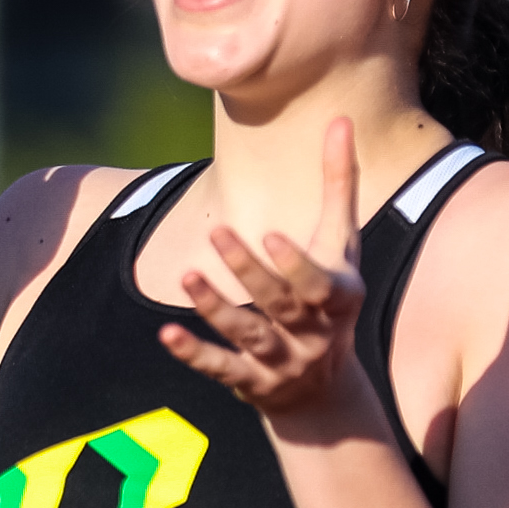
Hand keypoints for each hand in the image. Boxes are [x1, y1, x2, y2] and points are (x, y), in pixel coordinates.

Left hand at [158, 118, 367, 417]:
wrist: (325, 391)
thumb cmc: (330, 297)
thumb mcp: (341, 246)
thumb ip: (339, 184)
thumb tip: (341, 116)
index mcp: (338, 299)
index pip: (319, 285)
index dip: (296, 264)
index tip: (271, 234)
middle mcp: (313, 334)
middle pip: (280, 305)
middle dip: (250, 272)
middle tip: (217, 233)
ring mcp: (282, 361)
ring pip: (248, 335)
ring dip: (217, 308)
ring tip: (188, 274)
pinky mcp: (250, 382)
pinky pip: (221, 369)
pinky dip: (195, 354)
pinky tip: (167, 335)